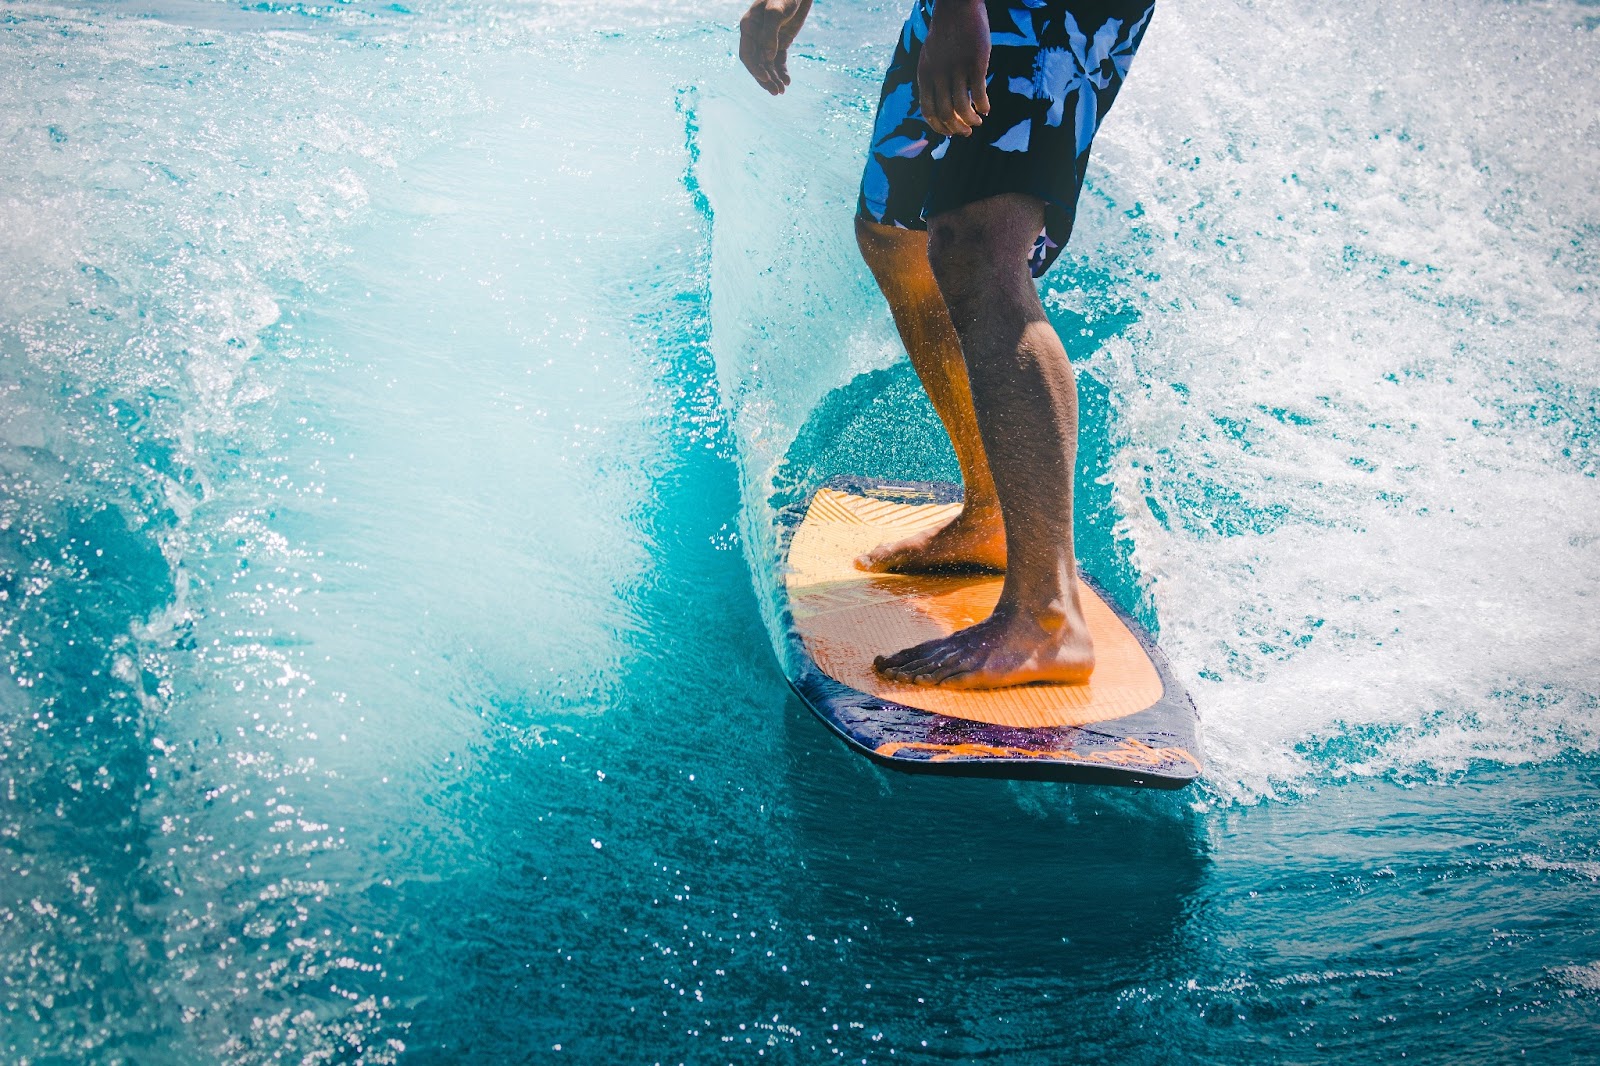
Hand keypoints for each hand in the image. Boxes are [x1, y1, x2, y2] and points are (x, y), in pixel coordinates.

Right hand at [739, 0, 813, 94]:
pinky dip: (782, 71)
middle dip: (765, 79)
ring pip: (768, 65)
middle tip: (776, 92)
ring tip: (781, 91)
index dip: (755, 69)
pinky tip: (787, 82)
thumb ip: (770, 33)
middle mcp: (756, 36)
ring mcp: (768, 40)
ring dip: (774, 79)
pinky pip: (779, 60)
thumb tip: (767, 57)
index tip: (766, 78)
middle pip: (757, 63)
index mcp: (749, 27)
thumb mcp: (776, 11)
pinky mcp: (781, 42)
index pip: (747, 54)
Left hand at [918, 0, 989, 135]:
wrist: (956, 6)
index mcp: (924, 75)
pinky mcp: (975, 62)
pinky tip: (986, 109)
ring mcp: (957, 69)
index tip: (949, 132)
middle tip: (967, 132)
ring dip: (971, 120)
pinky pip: (979, 93)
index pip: (928, 111)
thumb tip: (938, 104)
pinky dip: (983, 106)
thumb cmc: (945, 34)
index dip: (939, 126)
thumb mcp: (930, 57)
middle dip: (957, 128)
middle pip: (946, 113)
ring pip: (963, 107)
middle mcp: (938, 75)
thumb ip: (931, 79)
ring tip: (978, 121)